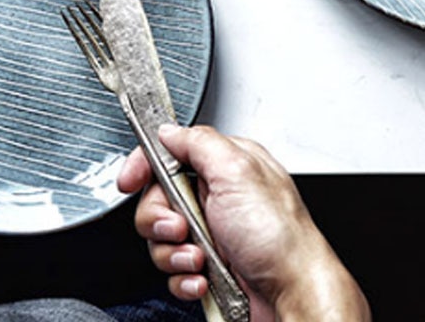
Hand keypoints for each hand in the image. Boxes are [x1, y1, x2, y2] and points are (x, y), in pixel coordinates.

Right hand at [118, 124, 370, 321]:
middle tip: (181, 227)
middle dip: (161, 218)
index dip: (144, 166)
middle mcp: (217, 195)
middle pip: (157, 198)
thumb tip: (168, 131)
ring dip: (173, 253)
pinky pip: (173, 269)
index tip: (130, 181)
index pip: (170, 152)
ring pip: (161, 237)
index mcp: (225, 164)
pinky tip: (203, 279)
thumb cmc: (280, 236)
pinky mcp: (208, 265)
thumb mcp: (237, 171)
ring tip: (199, 258)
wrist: (294, 294)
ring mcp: (212, 232)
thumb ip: (198, 142)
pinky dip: (183, 278)